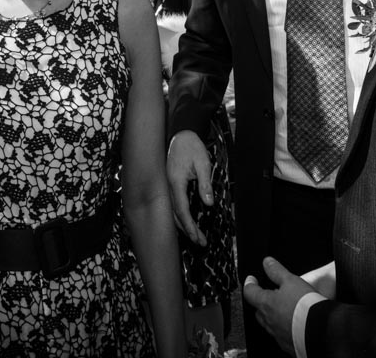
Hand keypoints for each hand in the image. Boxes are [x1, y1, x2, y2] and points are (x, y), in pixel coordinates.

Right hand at [166, 130, 211, 245]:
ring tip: (195, 236)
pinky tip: (185, 221)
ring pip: (172, 211)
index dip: (189, 226)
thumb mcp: (203, 163)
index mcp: (175, 181)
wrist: (180, 133)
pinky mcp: (169, 184)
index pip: (182, 209)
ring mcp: (167, 185)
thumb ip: (205, 184)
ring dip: (183, 225)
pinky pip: (172, 204)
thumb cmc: (191, 147)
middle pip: (176, 214)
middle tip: (200, 242)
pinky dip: (179, 216)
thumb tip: (208, 203)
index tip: (197, 237)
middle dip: (188, 230)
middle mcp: (168, 186)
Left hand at [243, 258, 316, 355]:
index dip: (250, 284)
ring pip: (269, 324)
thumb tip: (267, 262)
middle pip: (259, 310)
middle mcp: (268, 321)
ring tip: (283, 310)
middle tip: (269, 296)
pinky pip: (281, 335)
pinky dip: (284, 329)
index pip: (250, 292)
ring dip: (273, 316)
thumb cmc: (305, 305)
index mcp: (266, 304)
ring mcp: (277, 335)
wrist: (321, 331)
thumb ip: (277, 271)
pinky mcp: (287, 345)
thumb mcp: (291, 281)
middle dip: (261, 302)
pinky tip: (293, 325)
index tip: (251, 279)